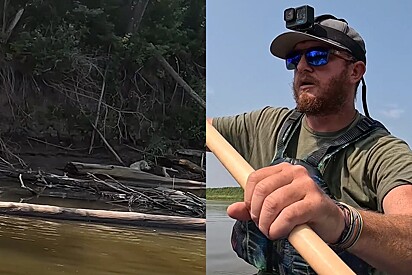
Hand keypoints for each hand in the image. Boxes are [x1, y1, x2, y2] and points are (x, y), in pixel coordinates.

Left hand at [227, 162, 344, 242]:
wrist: (331, 222)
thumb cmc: (302, 213)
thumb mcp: (274, 208)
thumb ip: (252, 208)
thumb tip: (231, 210)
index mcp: (282, 170)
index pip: (255, 178)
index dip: (249, 199)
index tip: (253, 213)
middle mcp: (295, 172)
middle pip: (262, 190)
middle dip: (257, 213)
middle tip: (262, 225)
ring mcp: (307, 185)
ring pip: (273, 203)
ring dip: (267, 223)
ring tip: (271, 231)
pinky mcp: (316, 202)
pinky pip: (288, 215)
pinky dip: (279, 227)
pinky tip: (280, 233)